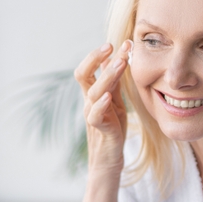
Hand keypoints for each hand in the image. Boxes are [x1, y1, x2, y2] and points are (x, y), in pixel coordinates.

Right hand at [75, 41, 130, 174]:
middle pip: (83, 75)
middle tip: (111, 45)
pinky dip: (100, 104)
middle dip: (95, 58)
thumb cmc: (112, 129)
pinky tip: (108, 95)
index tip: (118, 42)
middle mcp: (89, 102)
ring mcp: (92, 115)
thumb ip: (114, 82)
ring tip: (120, 62)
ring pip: (93, 91)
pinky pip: (95, 114)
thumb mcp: (115, 101)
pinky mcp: (100, 128)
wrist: (109, 159)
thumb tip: (114, 57)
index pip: (89, 68)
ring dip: (107, 75)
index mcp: (92, 93)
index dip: (99, 55)